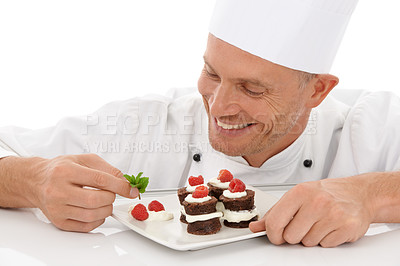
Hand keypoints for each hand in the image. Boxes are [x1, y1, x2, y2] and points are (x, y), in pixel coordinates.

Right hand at [31, 154, 138, 231]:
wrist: (37, 181)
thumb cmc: (61, 169)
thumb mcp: (84, 160)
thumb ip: (107, 169)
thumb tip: (125, 182)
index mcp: (66, 171)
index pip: (100, 180)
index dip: (120, 186)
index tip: (131, 190)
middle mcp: (58, 190)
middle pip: (95, 200)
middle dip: (111, 198)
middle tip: (111, 193)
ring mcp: (57, 208)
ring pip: (91, 215)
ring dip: (106, 210)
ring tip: (105, 201)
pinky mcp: (58, 221)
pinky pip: (85, 226)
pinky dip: (98, 220)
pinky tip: (97, 211)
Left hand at [249, 176, 373, 246]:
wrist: (359, 193)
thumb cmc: (326, 194)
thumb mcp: (298, 196)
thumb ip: (276, 213)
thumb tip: (256, 227)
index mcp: (300, 192)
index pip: (275, 222)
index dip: (273, 234)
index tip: (276, 236)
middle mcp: (316, 202)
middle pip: (291, 236)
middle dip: (295, 235)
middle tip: (304, 225)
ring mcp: (333, 214)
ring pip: (308, 243)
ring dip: (312, 237)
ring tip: (319, 223)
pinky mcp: (347, 227)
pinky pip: (325, 245)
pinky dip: (326, 240)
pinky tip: (331, 227)